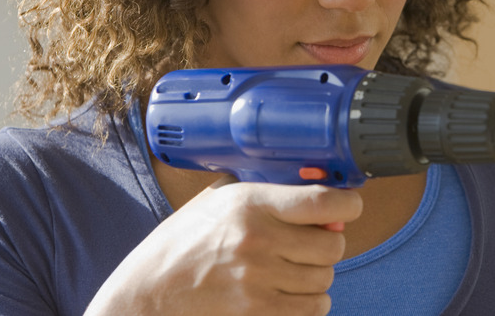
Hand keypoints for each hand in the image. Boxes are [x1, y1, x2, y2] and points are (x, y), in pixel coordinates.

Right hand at [84, 176, 362, 315]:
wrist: (147, 296)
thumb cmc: (180, 244)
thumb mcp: (215, 200)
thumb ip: (264, 191)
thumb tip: (318, 198)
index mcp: (249, 204)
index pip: (324, 201)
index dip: (348, 202)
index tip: (348, 204)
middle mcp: (258, 240)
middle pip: (333, 244)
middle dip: (329, 240)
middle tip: (312, 239)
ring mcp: (259, 281)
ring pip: (326, 278)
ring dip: (318, 272)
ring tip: (293, 266)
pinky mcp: (259, 313)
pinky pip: (313, 308)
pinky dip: (310, 301)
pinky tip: (289, 290)